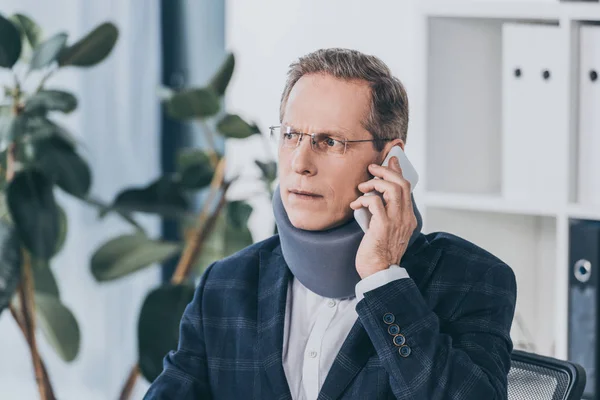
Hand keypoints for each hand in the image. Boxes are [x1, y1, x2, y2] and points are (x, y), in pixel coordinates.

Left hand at [349, 156, 417, 278]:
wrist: (380, 273)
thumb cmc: (378, 254)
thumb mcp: (386, 231)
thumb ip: (385, 215)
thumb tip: (375, 199)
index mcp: (408, 218)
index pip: (407, 188)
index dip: (398, 171)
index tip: (392, 159)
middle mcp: (405, 218)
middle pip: (402, 184)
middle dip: (386, 171)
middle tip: (372, 168)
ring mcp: (396, 221)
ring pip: (393, 189)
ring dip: (375, 182)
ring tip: (362, 187)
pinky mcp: (383, 226)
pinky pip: (376, 202)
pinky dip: (365, 199)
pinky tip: (356, 204)